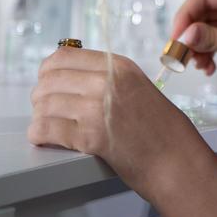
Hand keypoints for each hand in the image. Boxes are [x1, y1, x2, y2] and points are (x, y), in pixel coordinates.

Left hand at [28, 48, 205, 206]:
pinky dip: (39, 134)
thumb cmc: (160, 128)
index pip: (65, 55)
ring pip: (46, 105)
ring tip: (42, 124)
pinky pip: (48, 130)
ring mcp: (97, 109)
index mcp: (117, 66)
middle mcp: (106, 82)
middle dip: (41, 95)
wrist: (177, 160)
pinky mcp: (91, 138)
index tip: (46, 79)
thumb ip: (107, 77)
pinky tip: (41, 137)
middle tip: (42, 107)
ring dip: (39, 116)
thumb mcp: (137, 86)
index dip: (48, 69)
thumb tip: (71, 76)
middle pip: (50, 79)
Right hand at [173, 0, 216, 96]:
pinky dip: (208, 51)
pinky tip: (209, 66)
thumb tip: (184, 35)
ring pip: (206, 26)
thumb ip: (215, 38)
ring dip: (198, 45)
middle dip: (189, 33)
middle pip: (202, 11)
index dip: (185, 15)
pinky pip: (215, 38)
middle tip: (180, 55)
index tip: (176, 38)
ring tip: (198, 64)